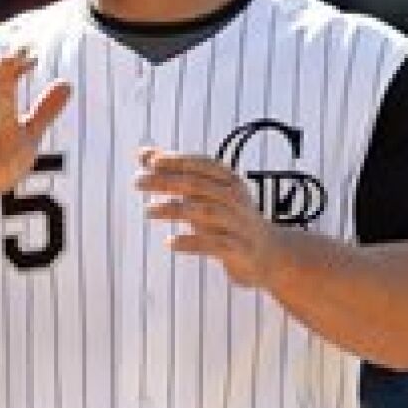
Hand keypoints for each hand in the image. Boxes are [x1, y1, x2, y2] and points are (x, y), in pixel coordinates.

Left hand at [137, 148, 273, 288]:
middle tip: (137, 182)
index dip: (175, 161)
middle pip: (196, 185)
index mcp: (228, 181)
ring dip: (174, 209)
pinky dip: (190, 242)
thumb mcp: (207, 193)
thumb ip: (175, 173)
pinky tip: (169, 242)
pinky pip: (211, 244)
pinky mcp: (237, 249)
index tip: (148, 162)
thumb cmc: (230, 219)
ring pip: (203, 212)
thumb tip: (143, 153)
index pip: (200, 165)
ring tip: (148, 211)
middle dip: (165, 181)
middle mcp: (233, 198)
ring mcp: (237, 223)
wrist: (270, 254)